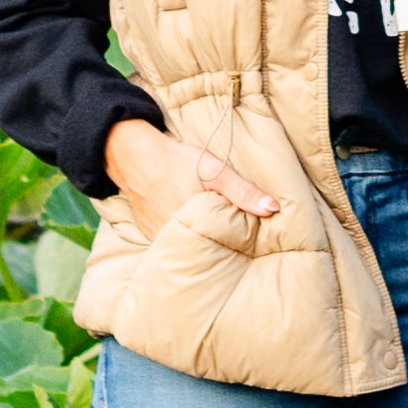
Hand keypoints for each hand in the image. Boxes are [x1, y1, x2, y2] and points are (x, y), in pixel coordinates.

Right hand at [104, 116, 280, 239]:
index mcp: (194, 224)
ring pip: (187, 249)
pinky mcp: (150, 236)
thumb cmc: (176, 162)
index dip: (238, 243)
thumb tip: (272, 209)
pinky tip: (192, 232)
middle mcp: (174, 237)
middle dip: (219, 247)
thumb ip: (244, 192)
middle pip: (205, 250)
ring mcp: (159, 239)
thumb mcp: (216, 171)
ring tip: (213, 239)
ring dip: (200, 245)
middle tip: (233, 243)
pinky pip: (171, 245)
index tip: (250, 240)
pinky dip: (183, 241)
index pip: (224, 245)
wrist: (135, 156)